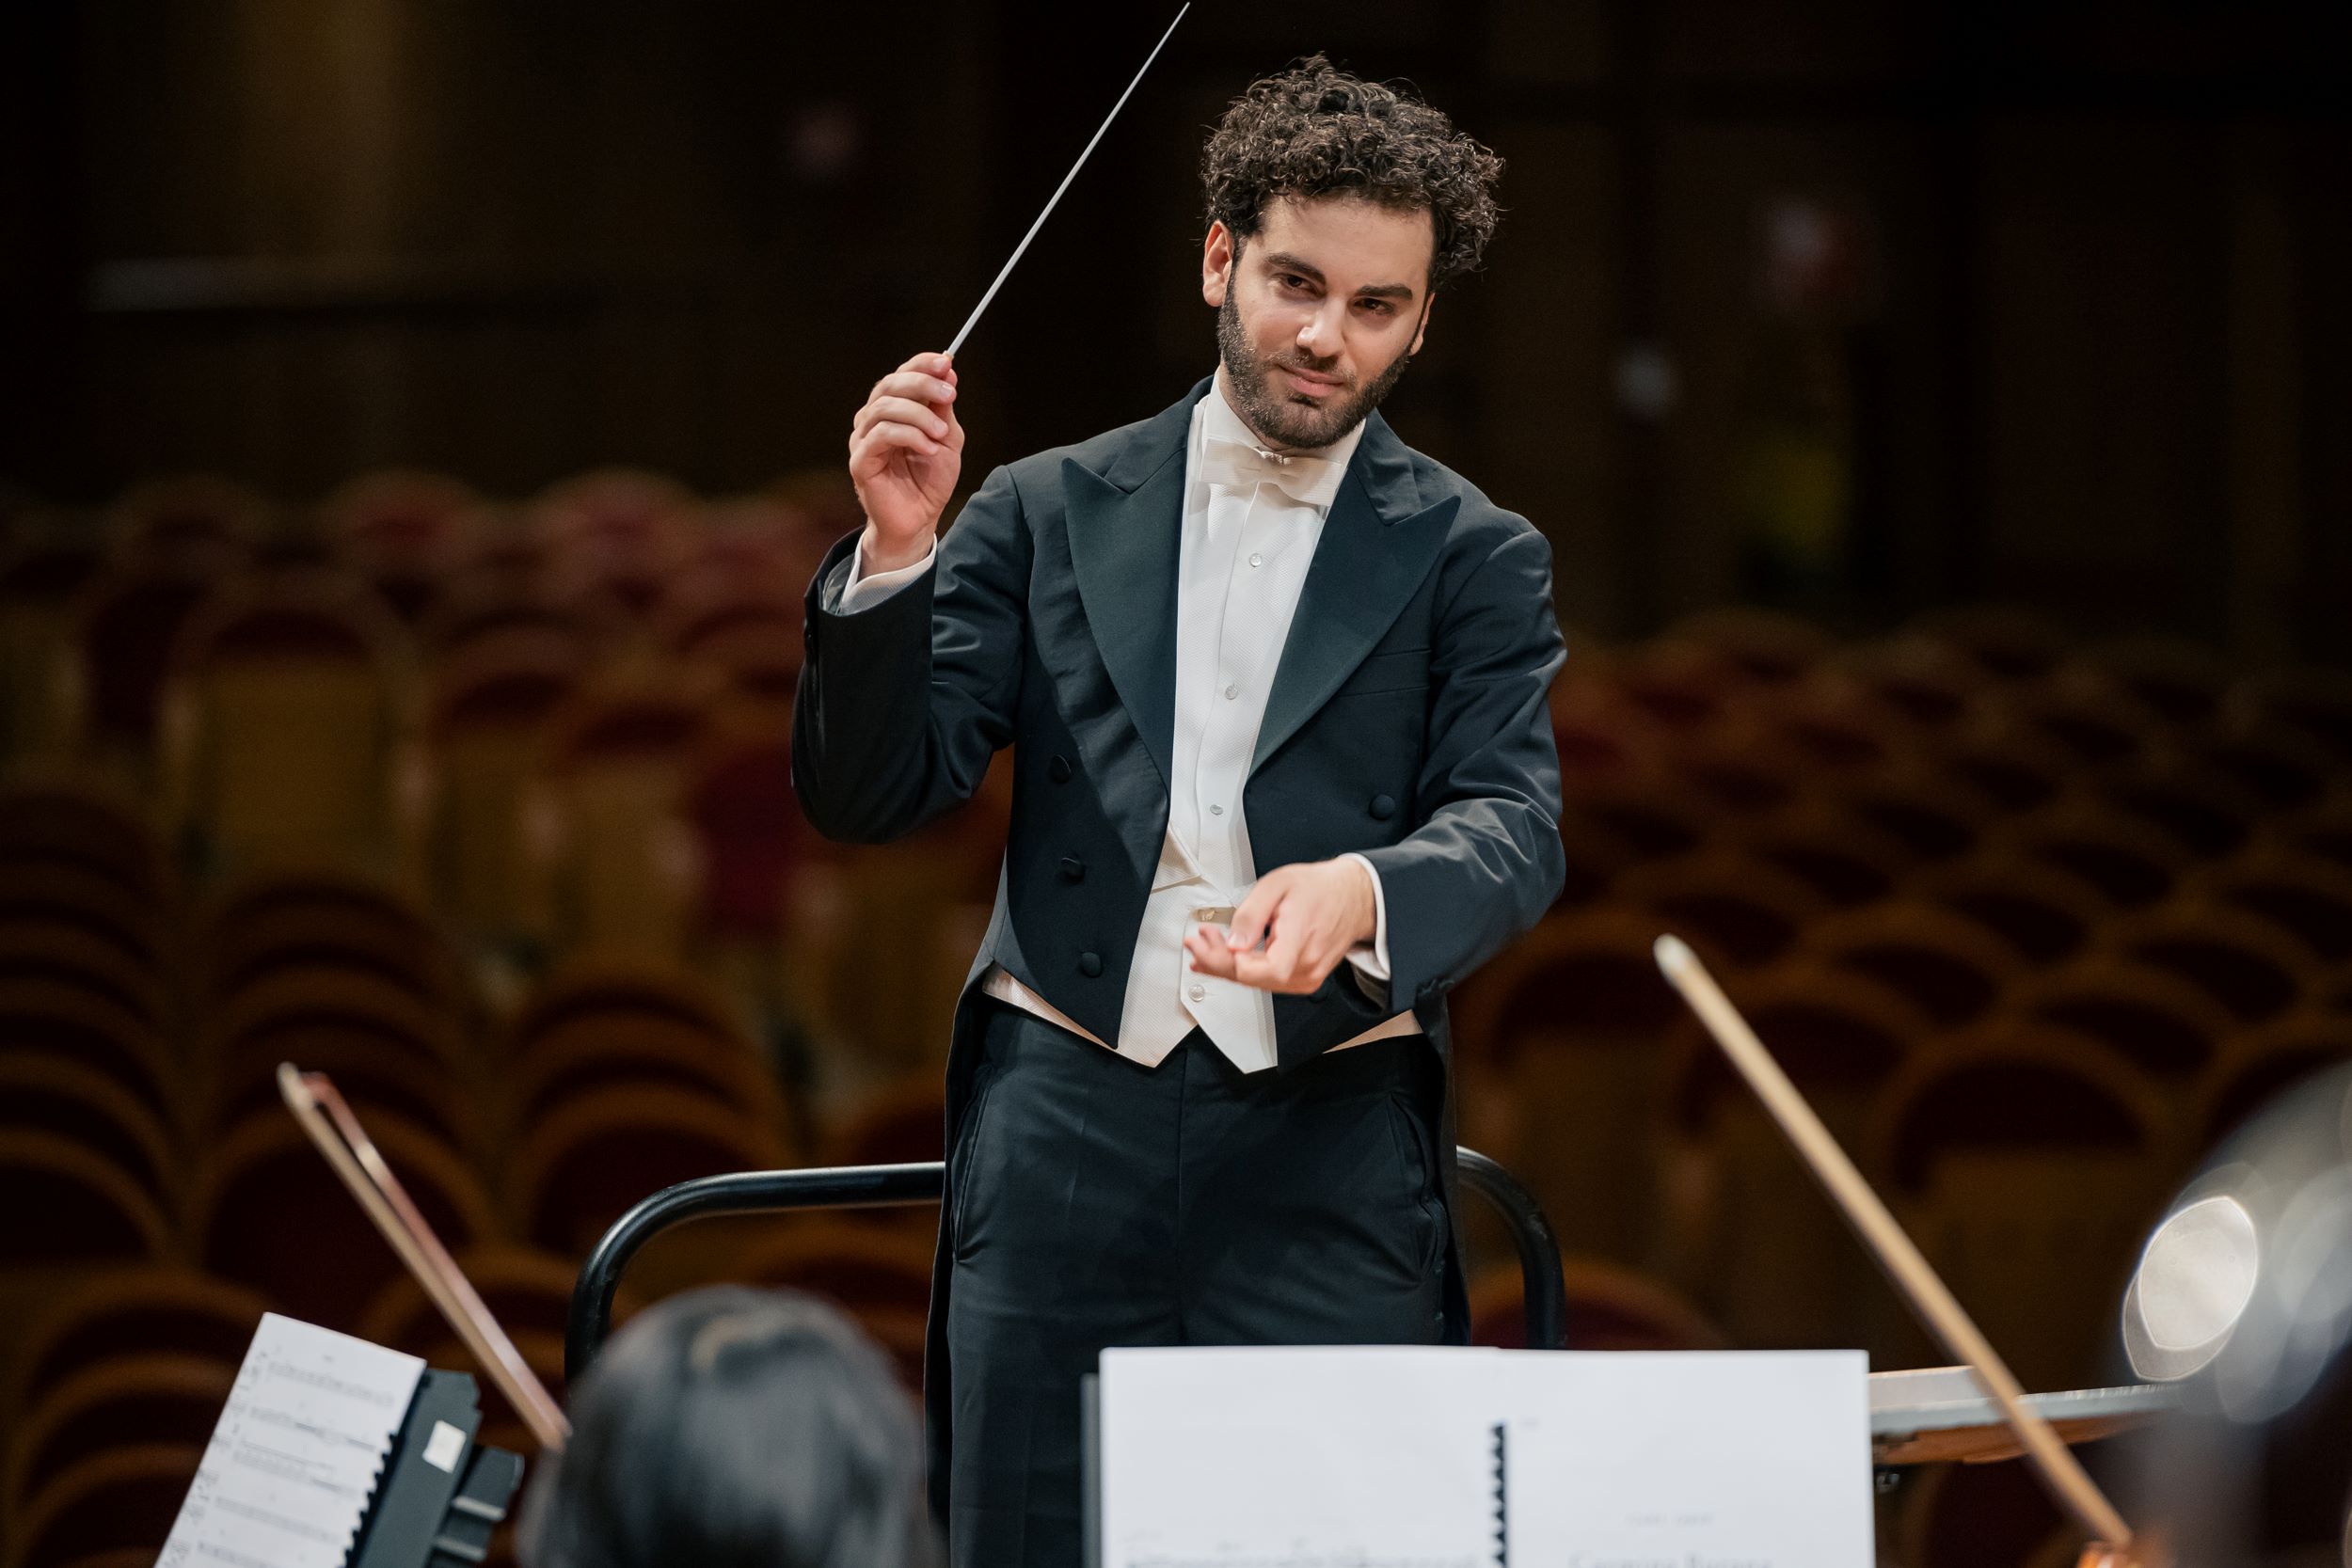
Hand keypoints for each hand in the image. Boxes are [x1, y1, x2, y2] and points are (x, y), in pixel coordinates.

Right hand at [848, 350, 963, 571]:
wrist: (920, 519)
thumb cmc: (930, 480)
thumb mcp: (946, 438)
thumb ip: (943, 407)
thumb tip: (948, 370)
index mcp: (892, 409)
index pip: (900, 374)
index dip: (921, 364)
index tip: (946, 363)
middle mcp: (872, 419)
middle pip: (889, 385)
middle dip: (922, 384)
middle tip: (949, 393)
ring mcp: (863, 440)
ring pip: (884, 408)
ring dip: (919, 415)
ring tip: (941, 434)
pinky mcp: (860, 461)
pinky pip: (880, 436)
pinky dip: (909, 436)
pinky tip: (928, 448)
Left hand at [1183, 859, 1375, 995]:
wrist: (1352, 896)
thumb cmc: (1319, 888)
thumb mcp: (1278, 884)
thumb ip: (1252, 914)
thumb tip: (1233, 943)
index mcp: (1300, 940)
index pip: (1260, 970)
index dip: (1225, 962)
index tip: (1202, 944)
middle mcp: (1306, 966)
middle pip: (1251, 978)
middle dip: (1216, 960)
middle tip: (1197, 941)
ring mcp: (1307, 976)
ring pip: (1256, 982)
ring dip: (1227, 965)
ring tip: (1209, 943)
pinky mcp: (1304, 979)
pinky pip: (1267, 980)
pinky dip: (1244, 969)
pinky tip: (1229, 957)